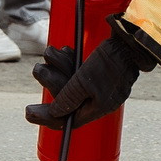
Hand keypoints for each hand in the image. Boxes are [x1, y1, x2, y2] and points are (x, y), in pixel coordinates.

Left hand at [26, 31, 152, 128]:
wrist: (131, 41)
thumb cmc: (109, 62)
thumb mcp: (84, 81)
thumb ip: (69, 98)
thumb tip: (55, 113)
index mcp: (98, 108)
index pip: (69, 120)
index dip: (48, 118)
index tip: (30, 112)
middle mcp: (99, 100)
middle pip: (67, 101)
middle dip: (49, 84)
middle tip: (37, 74)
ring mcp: (100, 85)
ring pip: (70, 83)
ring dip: (55, 68)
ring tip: (48, 55)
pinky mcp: (99, 70)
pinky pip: (77, 71)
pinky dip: (67, 62)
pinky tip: (62, 51)